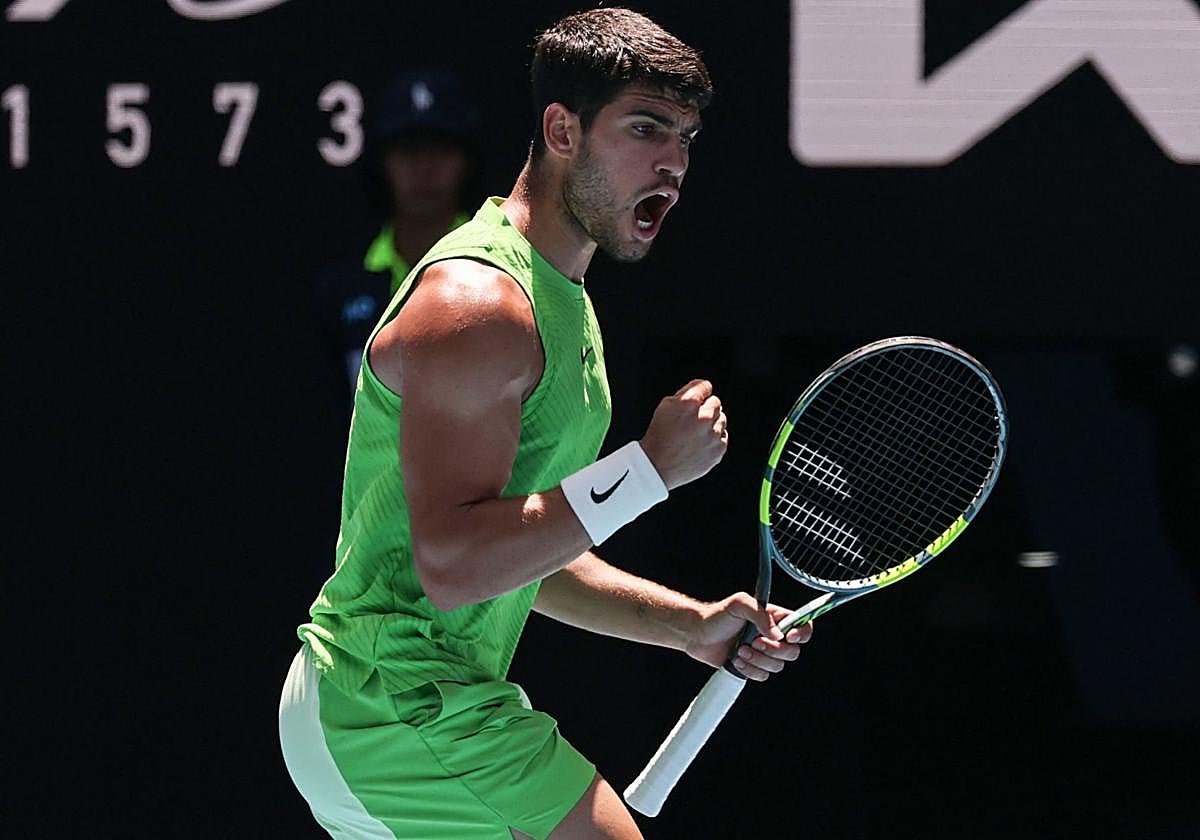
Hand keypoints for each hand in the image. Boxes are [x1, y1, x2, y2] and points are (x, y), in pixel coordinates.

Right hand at [639, 379, 727, 489]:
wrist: (658, 466)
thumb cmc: (660, 435)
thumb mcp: (665, 406)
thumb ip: (686, 392)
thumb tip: (704, 389)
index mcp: (689, 403)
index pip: (705, 386)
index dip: (699, 392)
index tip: (695, 400)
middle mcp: (704, 418)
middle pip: (716, 402)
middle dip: (706, 408)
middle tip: (691, 420)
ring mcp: (713, 435)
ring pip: (722, 419)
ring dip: (711, 423)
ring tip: (694, 433)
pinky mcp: (718, 450)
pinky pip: (723, 437)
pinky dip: (714, 439)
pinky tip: (699, 444)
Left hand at [685, 592, 813, 681]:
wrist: (697, 635)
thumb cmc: (716, 616)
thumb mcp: (740, 604)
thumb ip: (761, 615)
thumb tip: (778, 635)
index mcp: (775, 618)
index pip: (803, 625)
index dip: (803, 633)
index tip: (790, 636)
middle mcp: (772, 636)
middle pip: (793, 652)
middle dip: (773, 650)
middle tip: (754, 641)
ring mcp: (763, 653)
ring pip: (778, 667)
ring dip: (758, 660)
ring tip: (740, 649)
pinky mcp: (753, 666)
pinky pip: (763, 676)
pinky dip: (749, 669)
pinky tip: (736, 659)